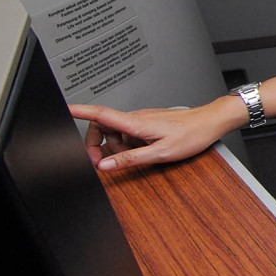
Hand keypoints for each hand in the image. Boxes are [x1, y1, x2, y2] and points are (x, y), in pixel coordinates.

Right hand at [69, 99, 242, 171]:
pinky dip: (127, 145)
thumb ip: (130, 159)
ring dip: (115, 148)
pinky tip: (142, 153)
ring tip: (134, 158)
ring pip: (115, 133)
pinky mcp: (147, 124)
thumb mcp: (160, 153)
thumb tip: (105, 165)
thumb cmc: (192, 134)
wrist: (211, 122)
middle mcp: (136, 118)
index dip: (80, 111)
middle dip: (96, 145)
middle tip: (101, 164)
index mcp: (136, 122)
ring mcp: (141, 120)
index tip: (64, 109)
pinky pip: (128, 134)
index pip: (100, 114)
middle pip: (101, 127)